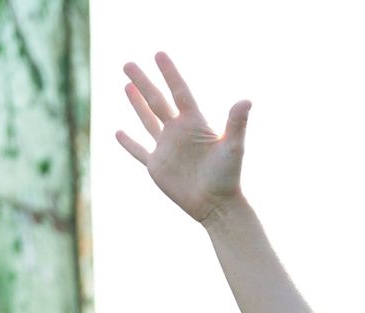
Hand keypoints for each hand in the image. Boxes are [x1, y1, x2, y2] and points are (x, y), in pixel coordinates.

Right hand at [116, 53, 250, 223]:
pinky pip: (139, 150)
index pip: (179, 92)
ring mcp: (166, 148)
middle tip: (127, 63)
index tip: (159, 54)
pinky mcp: (157, 166)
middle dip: (143, 82)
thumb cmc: (229, 176)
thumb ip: (237, 123)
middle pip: (157, 101)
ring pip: (147, 120)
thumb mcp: (233, 147)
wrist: (218, 206)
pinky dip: (128, 142)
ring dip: (136, 103)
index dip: (170, 73)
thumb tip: (247, 100)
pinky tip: (117, 131)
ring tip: (126, 84)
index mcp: (194, 123)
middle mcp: (179, 132)